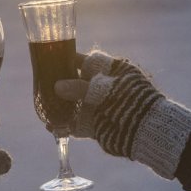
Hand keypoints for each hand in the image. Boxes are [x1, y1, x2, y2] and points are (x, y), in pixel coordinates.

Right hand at [54, 49, 190, 179]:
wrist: (147, 132)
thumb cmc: (130, 102)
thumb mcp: (104, 90)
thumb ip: (79, 88)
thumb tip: (56, 86)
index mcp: (113, 71)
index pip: (88, 60)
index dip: (71, 59)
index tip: (53, 58)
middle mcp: (105, 87)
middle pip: (77, 82)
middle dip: (60, 85)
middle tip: (42, 84)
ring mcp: (101, 107)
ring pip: (75, 104)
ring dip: (59, 106)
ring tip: (43, 107)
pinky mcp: (97, 125)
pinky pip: (77, 123)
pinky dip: (65, 125)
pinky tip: (52, 126)